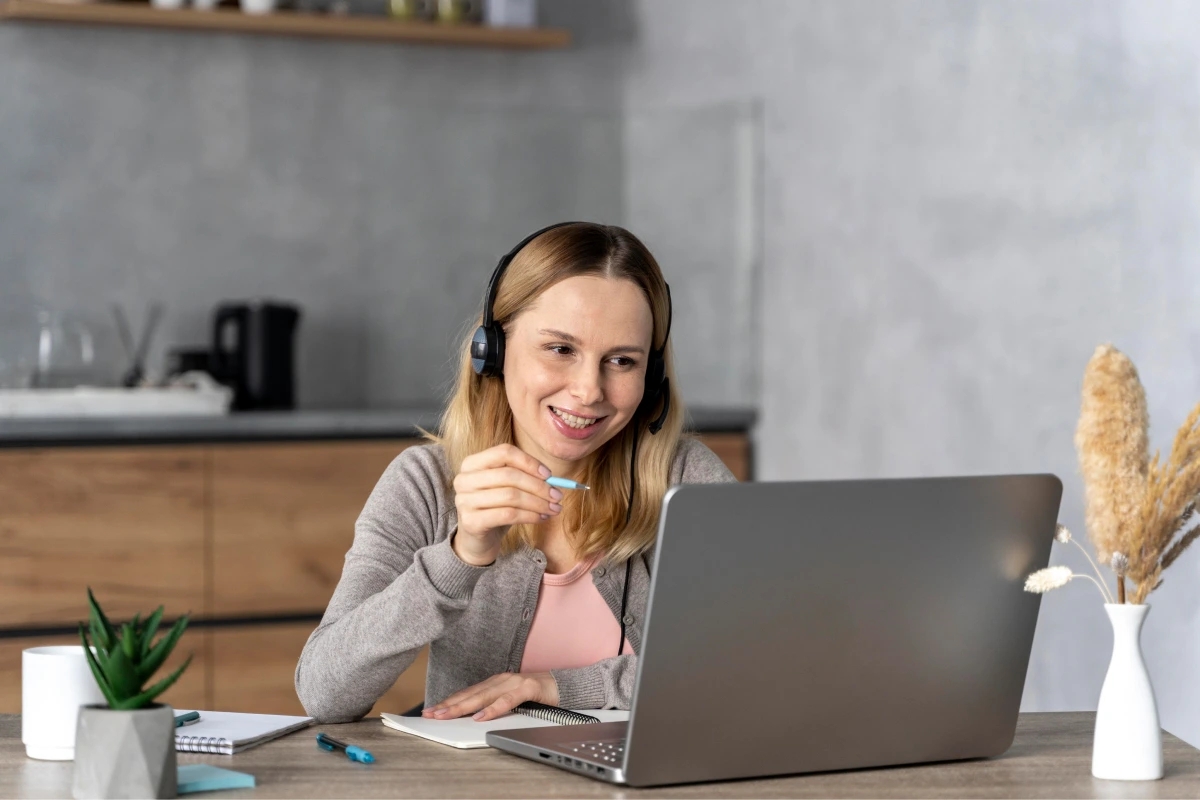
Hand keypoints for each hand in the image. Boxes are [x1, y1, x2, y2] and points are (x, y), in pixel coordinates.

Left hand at [421, 672, 558, 721]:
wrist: (563, 686)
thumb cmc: (536, 694)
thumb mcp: (510, 700)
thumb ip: (493, 705)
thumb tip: (472, 717)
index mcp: (495, 683)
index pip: (467, 693)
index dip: (449, 701)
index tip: (431, 710)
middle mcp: (501, 680)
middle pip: (471, 694)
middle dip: (449, 705)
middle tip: (431, 714)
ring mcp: (514, 682)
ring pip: (484, 696)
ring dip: (463, 706)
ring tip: (447, 715)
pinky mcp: (528, 687)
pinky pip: (507, 700)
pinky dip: (493, 709)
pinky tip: (480, 716)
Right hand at [452, 443, 562, 565]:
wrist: (476, 539)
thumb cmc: (495, 508)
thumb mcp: (506, 487)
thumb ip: (524, 477)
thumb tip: (553, 479)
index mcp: (472, 463)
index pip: (504, 452)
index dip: (529, 462)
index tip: (549, 475)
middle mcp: (464, 479)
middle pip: (509, 475)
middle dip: (538, 486)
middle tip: (557, 495)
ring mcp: (464, 501)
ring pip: (511, 496)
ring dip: (538, 503)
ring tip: (553, 509)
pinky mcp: (471, 521)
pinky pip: (508, 514)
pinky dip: (529, 516)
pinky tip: (540, 518)